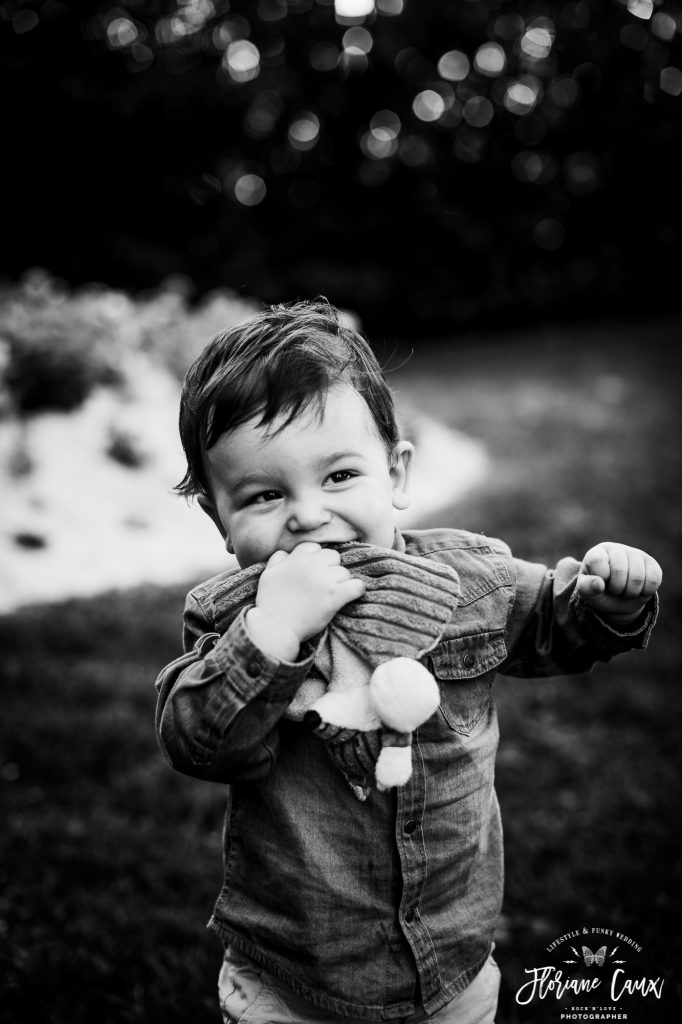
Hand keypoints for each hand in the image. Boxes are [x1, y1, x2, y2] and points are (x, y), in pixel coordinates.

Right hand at [250, 542, 365, 654]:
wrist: (275, 628)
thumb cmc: (270, 604)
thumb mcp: (268, 575)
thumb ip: (277, 559)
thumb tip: (287, 553)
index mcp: (296, 559)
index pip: (315, 548)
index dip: (315, 560)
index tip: (313, 572)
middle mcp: (311, 566)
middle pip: (333, 557)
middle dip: (330, 568)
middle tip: (324, 584)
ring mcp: (324, 580)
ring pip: (344, 573)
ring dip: (340, 582)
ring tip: (331, 595)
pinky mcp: (335, 596)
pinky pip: (357, 586)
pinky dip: (357, 590)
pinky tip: (351, 595)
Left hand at [575, 542, 661, 623]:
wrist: (618, 599)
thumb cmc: (599, 592)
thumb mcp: (587, 592)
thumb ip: (586, 588)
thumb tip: (598, 584)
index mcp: (597, 553)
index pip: (597, 560)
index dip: (601, 576)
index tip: (600, 582)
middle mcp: (616, 549)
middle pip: (619, 570)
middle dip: (617, 588)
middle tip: (614, 589)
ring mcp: (635, 554)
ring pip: (638, 577)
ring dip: (631, 592)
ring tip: (625, 590)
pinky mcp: (651, 563)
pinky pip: (653, 580)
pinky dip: (645, 591)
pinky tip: (639, 589)